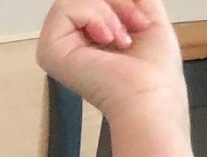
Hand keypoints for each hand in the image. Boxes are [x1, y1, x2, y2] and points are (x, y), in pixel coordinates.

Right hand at [37, 0, 186, 123]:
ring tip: (123, 38)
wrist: (151, 96)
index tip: (141, 22)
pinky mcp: (50, 50)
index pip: (94, 2)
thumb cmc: (156, 72)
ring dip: (109, 10)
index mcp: (93, 37)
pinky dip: (95, 16)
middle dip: (117, 3)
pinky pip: (65, 7)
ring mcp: (59, 46)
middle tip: (136, 26)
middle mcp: (73, 42)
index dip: (119, 3)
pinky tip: (107, 39)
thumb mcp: (149, 15)